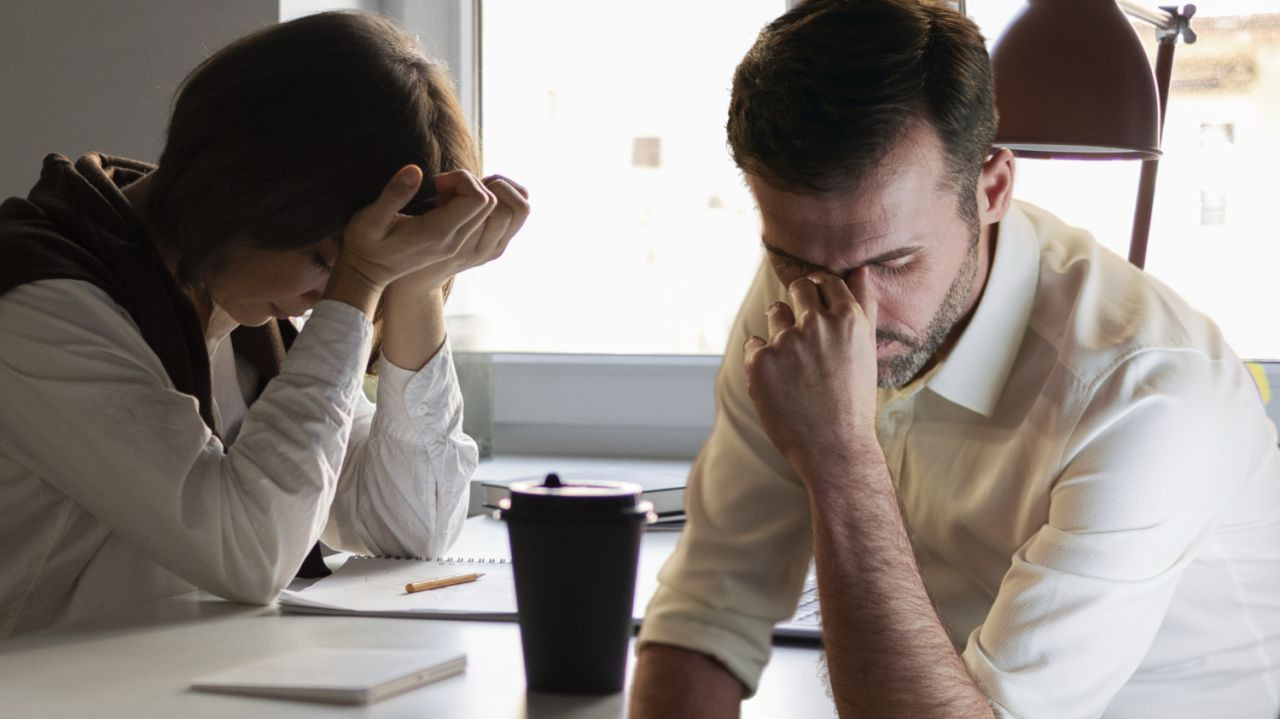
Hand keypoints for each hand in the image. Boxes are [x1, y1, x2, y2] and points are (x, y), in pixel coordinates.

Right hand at [337, 166, 529, 293]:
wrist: (367, 274)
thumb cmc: (364, 244)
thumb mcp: (369, 218)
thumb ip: (392, 194)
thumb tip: (415, 170)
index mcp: (438, 234)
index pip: (479, 199)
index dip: (464, 179)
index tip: (437, 182)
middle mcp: (455, 242)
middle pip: (491, 204)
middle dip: (471, 183)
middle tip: (441, 185)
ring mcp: (459, 247)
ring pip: (492, 213)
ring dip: (474, 193)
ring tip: (444, 194)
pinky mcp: (458, 246)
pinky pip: (483, 222)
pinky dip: (472, 205)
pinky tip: (446, 203)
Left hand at [743, 269, 879, 475]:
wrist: (834, 448)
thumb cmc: (853, 400)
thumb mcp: (867, 351)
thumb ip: (864, 305)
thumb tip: (862, 268)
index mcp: (848, 318)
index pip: (825, 281)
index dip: (819, 294)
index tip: (817, 311)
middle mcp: (817, 324)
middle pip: (797, 288)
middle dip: (798, 304)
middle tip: (804, 335)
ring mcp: (786, 341)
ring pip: (774, 314)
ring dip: (780, 332)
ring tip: (796, 366)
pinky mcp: (760, 361)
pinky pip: (754, 344)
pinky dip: (762, 360)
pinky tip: (779, 383)